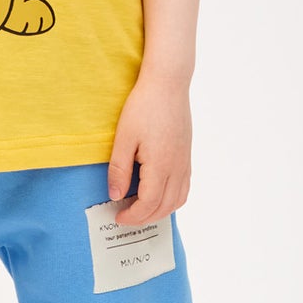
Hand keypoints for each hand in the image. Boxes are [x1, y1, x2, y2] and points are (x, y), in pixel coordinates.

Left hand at [108, 70, 192, 226]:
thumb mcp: (124, 138)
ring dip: (160, 211)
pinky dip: (172, 199)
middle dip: (145, 218)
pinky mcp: (187, 155)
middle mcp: (177, 168)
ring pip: (178, 199)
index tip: (118, 216)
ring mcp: (185, 162)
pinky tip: (158, 194)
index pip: (149, 203)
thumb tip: (115, 196)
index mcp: (161, 166)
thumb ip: (119, 169)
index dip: (133, 215)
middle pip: (165, 206)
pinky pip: (184, 187)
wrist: (168, 84)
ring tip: (141, 209)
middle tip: (126, 217)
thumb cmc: (143, 107)